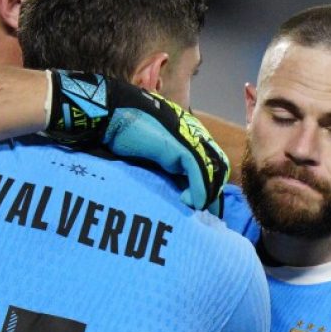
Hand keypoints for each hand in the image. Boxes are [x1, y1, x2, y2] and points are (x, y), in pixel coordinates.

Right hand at [44, 71, 229, 214]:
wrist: (113, 114)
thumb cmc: (126, 134)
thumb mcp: (150, 155)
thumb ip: (164, 168)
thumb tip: (173, 191)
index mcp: (189, 140)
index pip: (210, 168)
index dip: (209, 190)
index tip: (202, 210)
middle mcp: (195, 139)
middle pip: (216, 171)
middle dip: (213, 196)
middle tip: (204, 217)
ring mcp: (190, 141)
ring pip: (212, 173)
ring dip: (207, 197)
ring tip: (195, 211)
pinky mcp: (182, 147)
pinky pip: (199, 173)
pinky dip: (198, 191)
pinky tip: (191, 203)